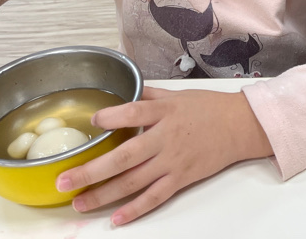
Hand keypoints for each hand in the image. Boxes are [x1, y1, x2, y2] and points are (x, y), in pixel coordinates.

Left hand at [56, 86, 272, 225]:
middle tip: (65, 180)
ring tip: (79, 202)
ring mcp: (174, 160)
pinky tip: (117, 218)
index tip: (92, 122)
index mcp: (166, 111)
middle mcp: (167, 137)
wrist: (240, 126)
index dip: (112, 117)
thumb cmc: (209, 108)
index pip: (135, 111)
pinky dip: (136, 209)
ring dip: (104, 194)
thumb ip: (149, 95)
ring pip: (134, 181)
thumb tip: (123, 88)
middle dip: (92, 170)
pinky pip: (156, 196)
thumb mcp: (178, 95)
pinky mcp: (183, 178)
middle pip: (125, 156)